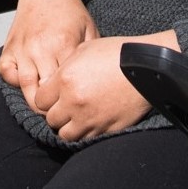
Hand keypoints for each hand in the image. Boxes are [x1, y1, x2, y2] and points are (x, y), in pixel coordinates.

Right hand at [0, 0, 95, 109]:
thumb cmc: (70, 12)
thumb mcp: (89, 30)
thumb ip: (91, 57)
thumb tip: (98, 83)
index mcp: (64, 44)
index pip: (66, 83)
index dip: (72, 98)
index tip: (77, 106)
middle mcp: (40, 48)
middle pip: (45, 90)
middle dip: (54, 105)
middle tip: (63, 113)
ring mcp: (22, 48)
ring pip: (25, 86)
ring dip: (34, 101)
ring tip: (46, 107)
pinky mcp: (9, 47)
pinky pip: (7, 72)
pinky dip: (14, 81)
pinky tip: (26, 84)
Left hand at [35, 33, 167, 142]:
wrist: (148, 67)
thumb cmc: (116, 53)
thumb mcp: (85, 50)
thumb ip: (64, 69)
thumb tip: (52, 83)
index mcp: (65, 80)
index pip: (40, 101)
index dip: (46, 98)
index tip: (53, 95)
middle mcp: (74, 103)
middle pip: (52, 120)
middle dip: (57, 113)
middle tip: (66, 105)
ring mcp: (90, 119)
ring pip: (66, 134)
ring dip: (69, 126)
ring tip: (78, 116)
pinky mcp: (106, 129)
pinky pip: (87, 138)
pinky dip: (86, 131)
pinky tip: (92, 119)